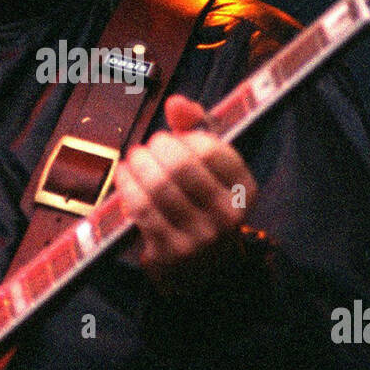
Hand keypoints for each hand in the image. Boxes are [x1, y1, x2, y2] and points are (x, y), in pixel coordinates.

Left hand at [113, 93, 258, 296]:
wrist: (200, 268)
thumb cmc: (201, 203)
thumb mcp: (210, 167)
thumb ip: (197, 128)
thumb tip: (176, 101)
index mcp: (244, 190)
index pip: (210, 149)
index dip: (183, 136)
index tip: (172, 137)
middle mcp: (228, 216)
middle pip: (181, 166)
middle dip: (156, 149)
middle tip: (147, 148)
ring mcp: (201, 237)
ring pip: (158, 187)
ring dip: (137, 166)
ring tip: (133, 159)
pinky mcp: (173, 252)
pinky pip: (142, 210)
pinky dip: (127, 187)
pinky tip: (124, 177)